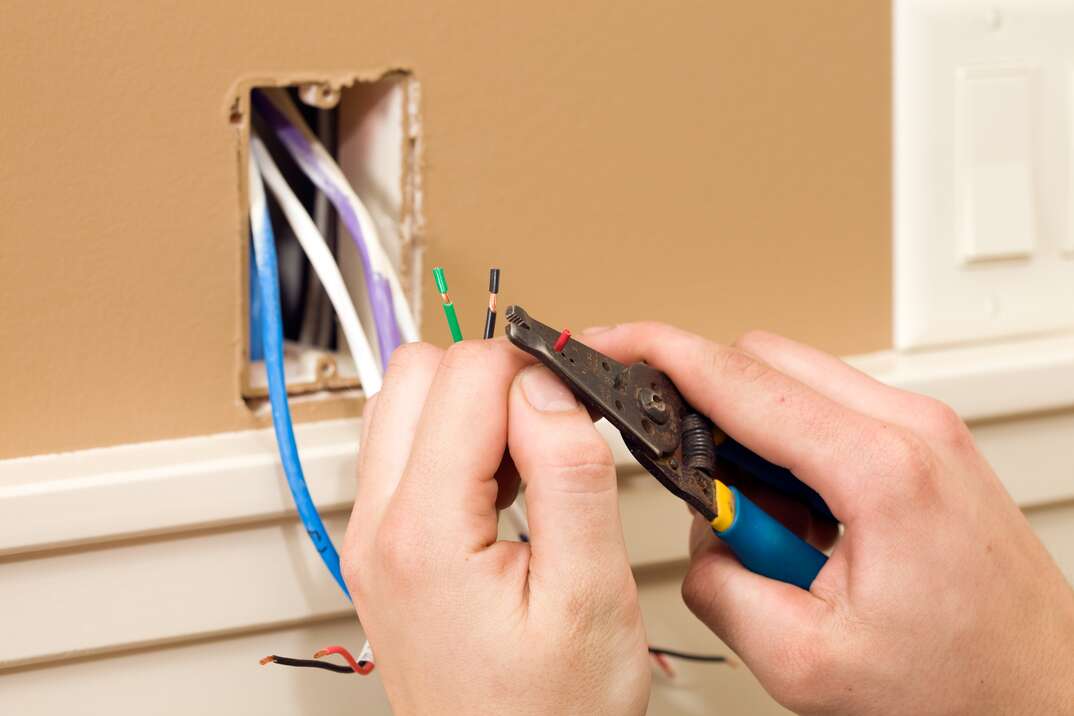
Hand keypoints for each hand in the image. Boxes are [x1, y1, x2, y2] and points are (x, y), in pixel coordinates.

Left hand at [342, 341, 649, 715]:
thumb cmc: (549, 715)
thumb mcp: (590, 595)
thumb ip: (569, 474)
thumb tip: (548, 384)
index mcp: (423, 532)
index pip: (467, 374)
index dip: (533, 370)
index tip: (574, 405)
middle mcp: (377, 527)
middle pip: (417, 372)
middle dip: (493, 377)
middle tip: (549, 430)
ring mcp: (372, 538)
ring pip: (402, 404)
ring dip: (470, 407)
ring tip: (528, 464)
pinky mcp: (384, 549)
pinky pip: (404, 452)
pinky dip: (455, 442)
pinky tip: (502, 487)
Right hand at [585, 324, 1073, 714]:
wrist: (1044, 696)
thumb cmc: (961, 687)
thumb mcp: (805, 661)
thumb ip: (720, 587)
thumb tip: (700, 540)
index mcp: (881, 470)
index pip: (739, 378)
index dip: (658, 353)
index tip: (612, 343)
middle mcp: (912, 430)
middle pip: (765, 361)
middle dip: (704, 403)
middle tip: (690, 479)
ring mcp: (928, 432)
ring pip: (797, 384)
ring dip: (753, 437)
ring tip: (770, 530)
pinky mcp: (929, 447)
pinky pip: (832, 413)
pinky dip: (793, 453)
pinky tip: (805, 524)